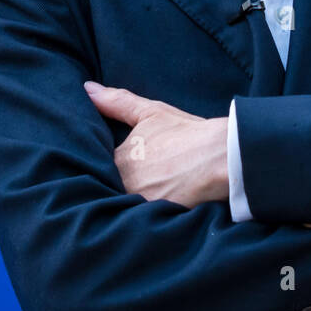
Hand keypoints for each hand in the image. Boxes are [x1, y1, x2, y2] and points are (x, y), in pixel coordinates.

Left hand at [84, 81, 228, 208]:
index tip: (130, 167)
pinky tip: (155, 211)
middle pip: (112, 189)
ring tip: (151, 196)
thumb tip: (87, 89)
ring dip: (131, 202)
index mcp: (120, 158)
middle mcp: (123, 183)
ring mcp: (139, 202)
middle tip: (143, 182)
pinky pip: (142, 221)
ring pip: (125, 206)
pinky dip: (145, 217)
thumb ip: (117, 102)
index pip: (103, 169)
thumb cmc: (188, 133)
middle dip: (121, 186)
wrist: (223, 155)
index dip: (112, 169)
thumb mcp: (152, 112)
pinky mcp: (156, 218)